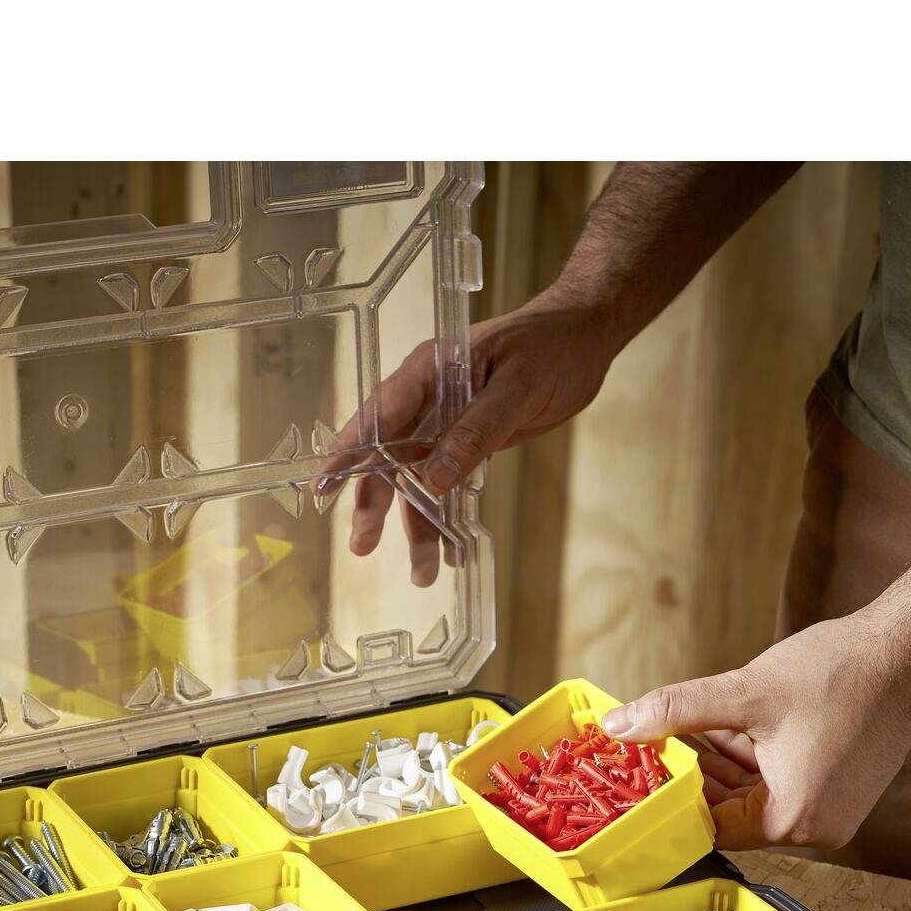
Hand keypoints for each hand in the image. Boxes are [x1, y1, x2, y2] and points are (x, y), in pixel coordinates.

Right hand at [319, 295, 620, 584]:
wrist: (586, 337)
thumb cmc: (550, 347)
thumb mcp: (516, 388)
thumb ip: (475, 432)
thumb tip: (432, 480)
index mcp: (428, 371)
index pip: (378, 415)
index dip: (348, 452)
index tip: (324, 486)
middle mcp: (429, 398)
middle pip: (389, 456)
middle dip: (375, 502)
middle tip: (362, 546)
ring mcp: (447, 421)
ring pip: (420, 478)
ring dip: (418, 524)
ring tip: (422, 573)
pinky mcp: (470, 440)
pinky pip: (449, 482)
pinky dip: (449, 516)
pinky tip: (452, 551)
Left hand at [601, 608, 910, 850]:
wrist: (908, 648)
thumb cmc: (840, 672)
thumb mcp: (742, 693)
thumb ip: (676, 711)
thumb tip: (622, 723)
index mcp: (793, 820)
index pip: (712, 826)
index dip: (672, 797)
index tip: (640, 775)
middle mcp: (817, 829)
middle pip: (732, 812)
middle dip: (694, 776)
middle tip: (653, 746)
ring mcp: (831, 811)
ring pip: (753, 794)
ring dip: (720, 763)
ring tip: (683, 728)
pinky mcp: (839, 788)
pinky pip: (779, 782)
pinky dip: (751, 757)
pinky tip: (723, 725)